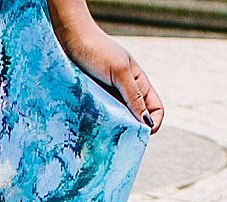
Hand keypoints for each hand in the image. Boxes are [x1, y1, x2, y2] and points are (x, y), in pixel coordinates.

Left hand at [54, 12, 160, 126]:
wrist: (71, 40)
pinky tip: (94, 127)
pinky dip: (101, 126)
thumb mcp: (120, 72)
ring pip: (119, 123)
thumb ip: (134, 96)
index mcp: (139, 85)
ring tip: (106, 132)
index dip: (154, 123)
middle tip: (121, 136)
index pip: (156, 110)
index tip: (143, 131)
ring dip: (115, 130)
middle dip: (133, 131)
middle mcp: (126, 94)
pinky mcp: (94, 103)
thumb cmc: (98, 50)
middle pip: (137, 121)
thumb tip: (146, 122)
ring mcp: (110, 100)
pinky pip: (101, 120)